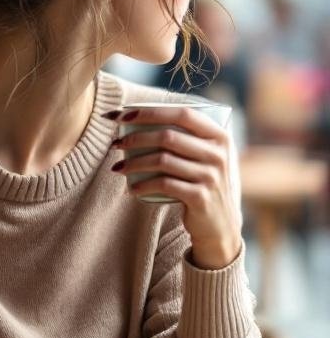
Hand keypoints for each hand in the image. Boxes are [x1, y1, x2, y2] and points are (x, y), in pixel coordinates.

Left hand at [109, 106, 241, 269]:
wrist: (220, 225)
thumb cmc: (202, 183)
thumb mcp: (204, 156)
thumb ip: (185, 138)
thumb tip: (136, 119)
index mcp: (219, 136)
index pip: (182, 114)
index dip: (150, 112)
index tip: (123, 116)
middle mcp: (218, 154)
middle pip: (168, 136)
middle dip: (135, 138)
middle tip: (116, 144)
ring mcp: (211, 176)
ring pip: (163, 161)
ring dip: (134, 163)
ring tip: (118, 167)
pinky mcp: (200, 197)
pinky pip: (164, 185)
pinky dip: (144, 185)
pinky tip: (132, 188)